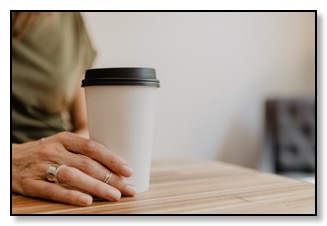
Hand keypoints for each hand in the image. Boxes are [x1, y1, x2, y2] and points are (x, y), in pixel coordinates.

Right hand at [12, 132, 135, 205]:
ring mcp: (42, 167)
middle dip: (110, 177)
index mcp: (64, 139)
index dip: (112, 159)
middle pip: (87, 164)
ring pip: (73, 176)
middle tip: (127, 187)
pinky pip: (53, 190)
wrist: (10, 160)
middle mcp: (54, 150)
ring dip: (96, 187)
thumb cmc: (43, 152)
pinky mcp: (31, 183)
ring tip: (114, 195)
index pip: (93, 147)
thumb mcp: (60, 144)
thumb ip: (81, 151)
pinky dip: (71, 196)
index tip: (128, 170)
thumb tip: (112, 162)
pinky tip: (87, 201)